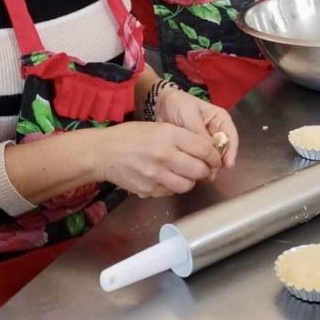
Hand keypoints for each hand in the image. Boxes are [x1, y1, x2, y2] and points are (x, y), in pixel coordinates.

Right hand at [94, 120, 223, 197]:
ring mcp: (155, 176)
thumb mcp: (159, 127)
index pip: (204, 149)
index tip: (215, 158)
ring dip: (190, 180)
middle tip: (204, 168)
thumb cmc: (131, 136)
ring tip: (184, 172)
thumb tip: (206, 150)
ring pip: (187, 185)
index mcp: (169, 135)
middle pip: (199, 170)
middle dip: (205, 170)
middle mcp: (164, 156)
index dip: (214, 156)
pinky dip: (173, 186)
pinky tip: (167, 177)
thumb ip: (183, 137)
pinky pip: (170, 192)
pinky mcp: (148, 190)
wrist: (103, 153)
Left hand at [155, 88, 238, 168]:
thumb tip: (210, 153)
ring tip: (202, 174)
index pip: (231, 137)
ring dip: (209, 166)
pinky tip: (194, 171)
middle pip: (224, 150)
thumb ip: (200, 134)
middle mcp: (217, 132)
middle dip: (219, 162)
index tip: (228, 164)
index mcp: (221, 120)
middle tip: (211, 174)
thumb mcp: (190, 117)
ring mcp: (208, 142)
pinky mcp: (197, 149)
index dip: (231, 152)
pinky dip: (199, 165)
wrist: (161, 106)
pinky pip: (202, 159)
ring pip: (214, 157)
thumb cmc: (178, 105)